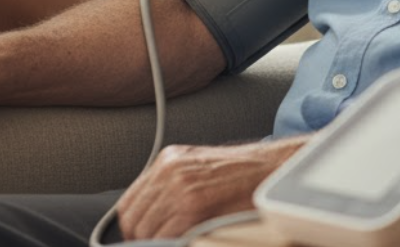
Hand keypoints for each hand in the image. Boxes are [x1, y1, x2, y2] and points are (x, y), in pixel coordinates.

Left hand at [115, 140, 304, 241]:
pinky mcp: (193, 204)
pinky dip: (170, 243)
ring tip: (171, 244)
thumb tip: (153, 217)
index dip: (131, 227)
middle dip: (140, 239)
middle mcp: (168, 170)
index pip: (130, 201)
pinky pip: (166, 235)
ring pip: (146, 229)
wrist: (269, 169)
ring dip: (156, 243)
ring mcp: (179, 186)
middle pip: (133, 218)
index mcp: (167, 161)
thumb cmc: (241, 174)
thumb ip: (172, 187)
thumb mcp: (198, 169)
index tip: (138, 240)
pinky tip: (184, 243)